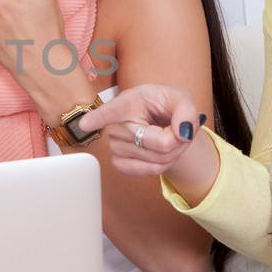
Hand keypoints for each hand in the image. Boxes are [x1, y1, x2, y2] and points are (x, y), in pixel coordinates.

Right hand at [76, 83, 206, 176]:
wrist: (158, 121)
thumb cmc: (164, 106)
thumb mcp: (180, 99)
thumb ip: (186, 112)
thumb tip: (183, 134)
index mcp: (128, 103)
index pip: (110, 112)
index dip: (98, 118)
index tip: (85, 124)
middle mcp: (115, 125)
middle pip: (157, 143)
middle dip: (178, 140)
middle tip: (177, 129)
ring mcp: (114, 146)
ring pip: (157, 159)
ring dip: (174, 153)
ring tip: (169, 138)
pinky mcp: (119, 163)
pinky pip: (148, 171)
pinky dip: (163, 166)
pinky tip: (160, 153)